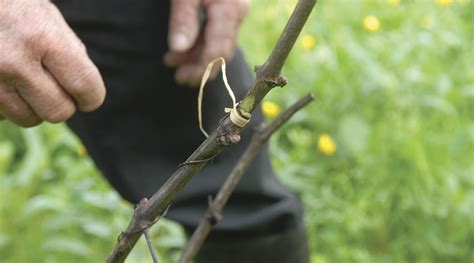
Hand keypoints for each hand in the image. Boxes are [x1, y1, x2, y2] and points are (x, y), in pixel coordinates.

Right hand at [0, 0, 105, 126]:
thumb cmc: (13, 6)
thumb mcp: (47, 17)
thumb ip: (69, 51)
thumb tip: (85, 90)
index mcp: (42, 37)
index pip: (84, 86)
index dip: (92, 97)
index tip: (88, 98)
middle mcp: (14, 61)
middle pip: (58, 112)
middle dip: (63, 103)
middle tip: (56, 88)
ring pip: (29, 119)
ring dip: (34, 107)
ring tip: (27, 82)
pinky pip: (3, 115)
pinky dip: (10, 105)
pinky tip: (6, 82)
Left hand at [164, 0, 249, 85]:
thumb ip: (184, 19)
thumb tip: (178, 48)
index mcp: (231, 9)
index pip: (219, 50)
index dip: (201, 68)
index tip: (181, 77)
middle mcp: (238, 14)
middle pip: (221, 51)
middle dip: (199, 66)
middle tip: (178, 77)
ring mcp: (235, 13)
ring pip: (218, 45)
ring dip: (196, 57)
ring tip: (171, 61)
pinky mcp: (228, 12)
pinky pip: (217, 35)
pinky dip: (199, 45)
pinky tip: (181, 51)